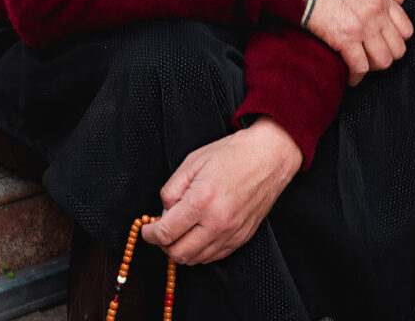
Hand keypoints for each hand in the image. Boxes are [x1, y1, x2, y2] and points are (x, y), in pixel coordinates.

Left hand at [141, 117, 302, 264]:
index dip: (150, 234)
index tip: (146, 230)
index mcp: (201, 202)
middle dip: (163, 245)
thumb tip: (162, 212)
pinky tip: (197, 233)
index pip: (165, 233)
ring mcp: (230, 234)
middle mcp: (216, 224)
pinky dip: (200, 250)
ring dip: (181, 249)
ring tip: (180, 229)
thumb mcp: (192, 161)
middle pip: (178, 254)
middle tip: (161, 230)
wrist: (268, 158)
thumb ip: (172, 189)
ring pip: (196, 259)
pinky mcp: (241, 239)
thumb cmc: (232, 155)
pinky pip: (213, 257)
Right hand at [307, 0, 412, 84]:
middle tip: (371, 56)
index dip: (396, 40)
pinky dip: (355, 76)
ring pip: (383, 61)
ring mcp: (363, 26)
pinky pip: (360, 67)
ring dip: (372, 67)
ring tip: (360, 66)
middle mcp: (377, 12)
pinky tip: (349, 77)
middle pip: (397, 49)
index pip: (406, 29)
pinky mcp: (345, 38)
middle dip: (385, 56)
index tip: (383, 43)